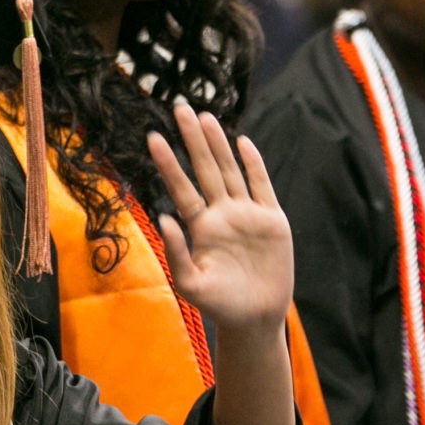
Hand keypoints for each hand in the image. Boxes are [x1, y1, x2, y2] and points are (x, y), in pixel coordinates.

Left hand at [145, 102, 292, 334]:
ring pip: (230, 171)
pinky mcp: (271, 220)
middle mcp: (221, 214)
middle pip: (205, 168)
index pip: (181, 187)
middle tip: (179, 106)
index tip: (153, 137)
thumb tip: (162, 218)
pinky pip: (261, 186)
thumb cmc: (219, 305)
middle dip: (193, 139)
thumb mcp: (191, 284)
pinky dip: (253, 164)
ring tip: (205, 116)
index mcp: (201, 227)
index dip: (169, 163)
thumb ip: (177, 252)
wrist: (255, 318)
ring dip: (218, 143)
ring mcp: (246, 214)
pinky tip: (243, 142)